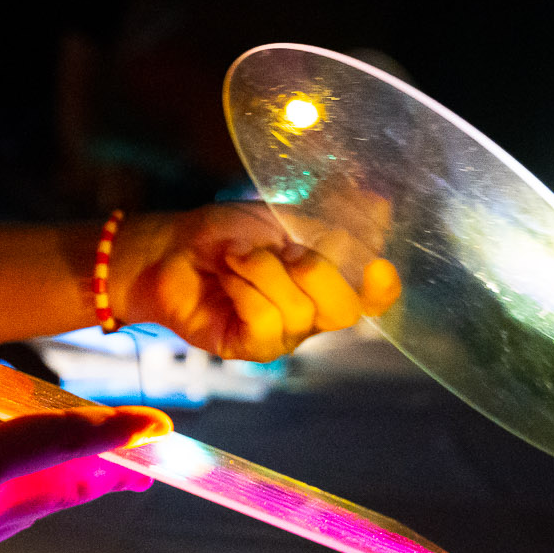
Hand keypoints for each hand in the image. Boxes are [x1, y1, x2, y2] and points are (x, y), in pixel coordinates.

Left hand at [109, 204, 400, 361]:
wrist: (170, 247)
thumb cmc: (225, 234)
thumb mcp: (281, 218)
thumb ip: (330, 220)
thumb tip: (380, 204)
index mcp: (330, 283)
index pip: (376, 298)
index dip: (382, 287)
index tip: (375, 264)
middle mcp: (313, 316)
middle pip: (346, 310)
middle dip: (318, 271)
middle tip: (285, 248)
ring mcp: (282, 336)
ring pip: (301, 312)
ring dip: (265, 270)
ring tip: (238, 255)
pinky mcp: (248, 348)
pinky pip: (266, 324)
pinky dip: (247, 290)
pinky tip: (229, 277)